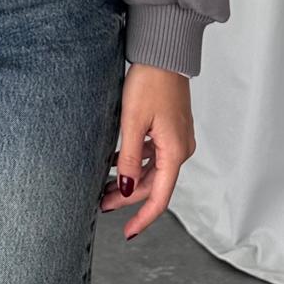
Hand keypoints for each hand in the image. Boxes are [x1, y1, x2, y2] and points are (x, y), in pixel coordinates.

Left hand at [99, 61, 195, 238]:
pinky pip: (155, 154)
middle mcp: (181, 148)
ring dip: (132, 178)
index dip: (143, 217)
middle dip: (129, 196)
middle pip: (155, 184)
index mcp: (175, 152)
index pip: (160, 197)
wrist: (164, 52)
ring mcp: (178, 138)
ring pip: (154, 169)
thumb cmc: (150, 81)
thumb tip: (127, 189)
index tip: (127, 231)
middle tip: (103, 202)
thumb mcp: (133, 121)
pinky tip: (118, 160)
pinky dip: (137, 160)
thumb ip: (130, 158)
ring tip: (106, 184)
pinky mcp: (172, 127)